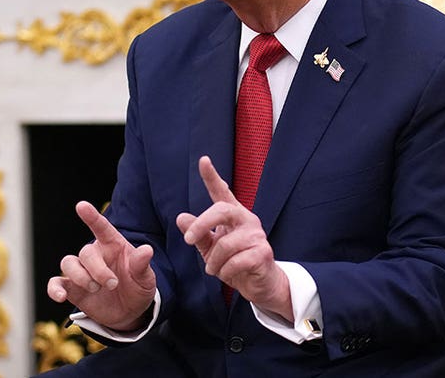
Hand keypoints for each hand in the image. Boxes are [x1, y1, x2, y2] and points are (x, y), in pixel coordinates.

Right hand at [46, 201, 155, 331]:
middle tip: (113, 285)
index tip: (81, 205)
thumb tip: (147, 250)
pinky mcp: (72, 288)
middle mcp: (94, 255)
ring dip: (80, 277)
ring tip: (95, 289)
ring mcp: (81, 271)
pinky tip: (61, 297)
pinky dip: (54, 289)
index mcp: (112, 245)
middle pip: (86, 253)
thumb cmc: (137, 288)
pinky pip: (55, 284)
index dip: (91, 217)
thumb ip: (142, 265)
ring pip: (68, 263)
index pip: (101, 227)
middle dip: (98, 270)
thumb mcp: (146, 278)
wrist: (129, 313)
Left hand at [176, 156, 291, 319]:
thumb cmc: (234, 263)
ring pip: (225, 244)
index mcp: (233, 215)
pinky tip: (227, 274)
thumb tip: (180, 217)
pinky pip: (235, 261)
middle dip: (201, 224)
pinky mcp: (263, 253)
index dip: (211, 176)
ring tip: (213, 269)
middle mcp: (246, 220)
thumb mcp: (210, 248)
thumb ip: (198, 234)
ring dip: (213, 262)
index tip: (203, 160)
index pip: (222, 192)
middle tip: (188, 240)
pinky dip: (225, 271)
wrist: (259, 285)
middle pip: (221, 210)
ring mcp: (257, 235)